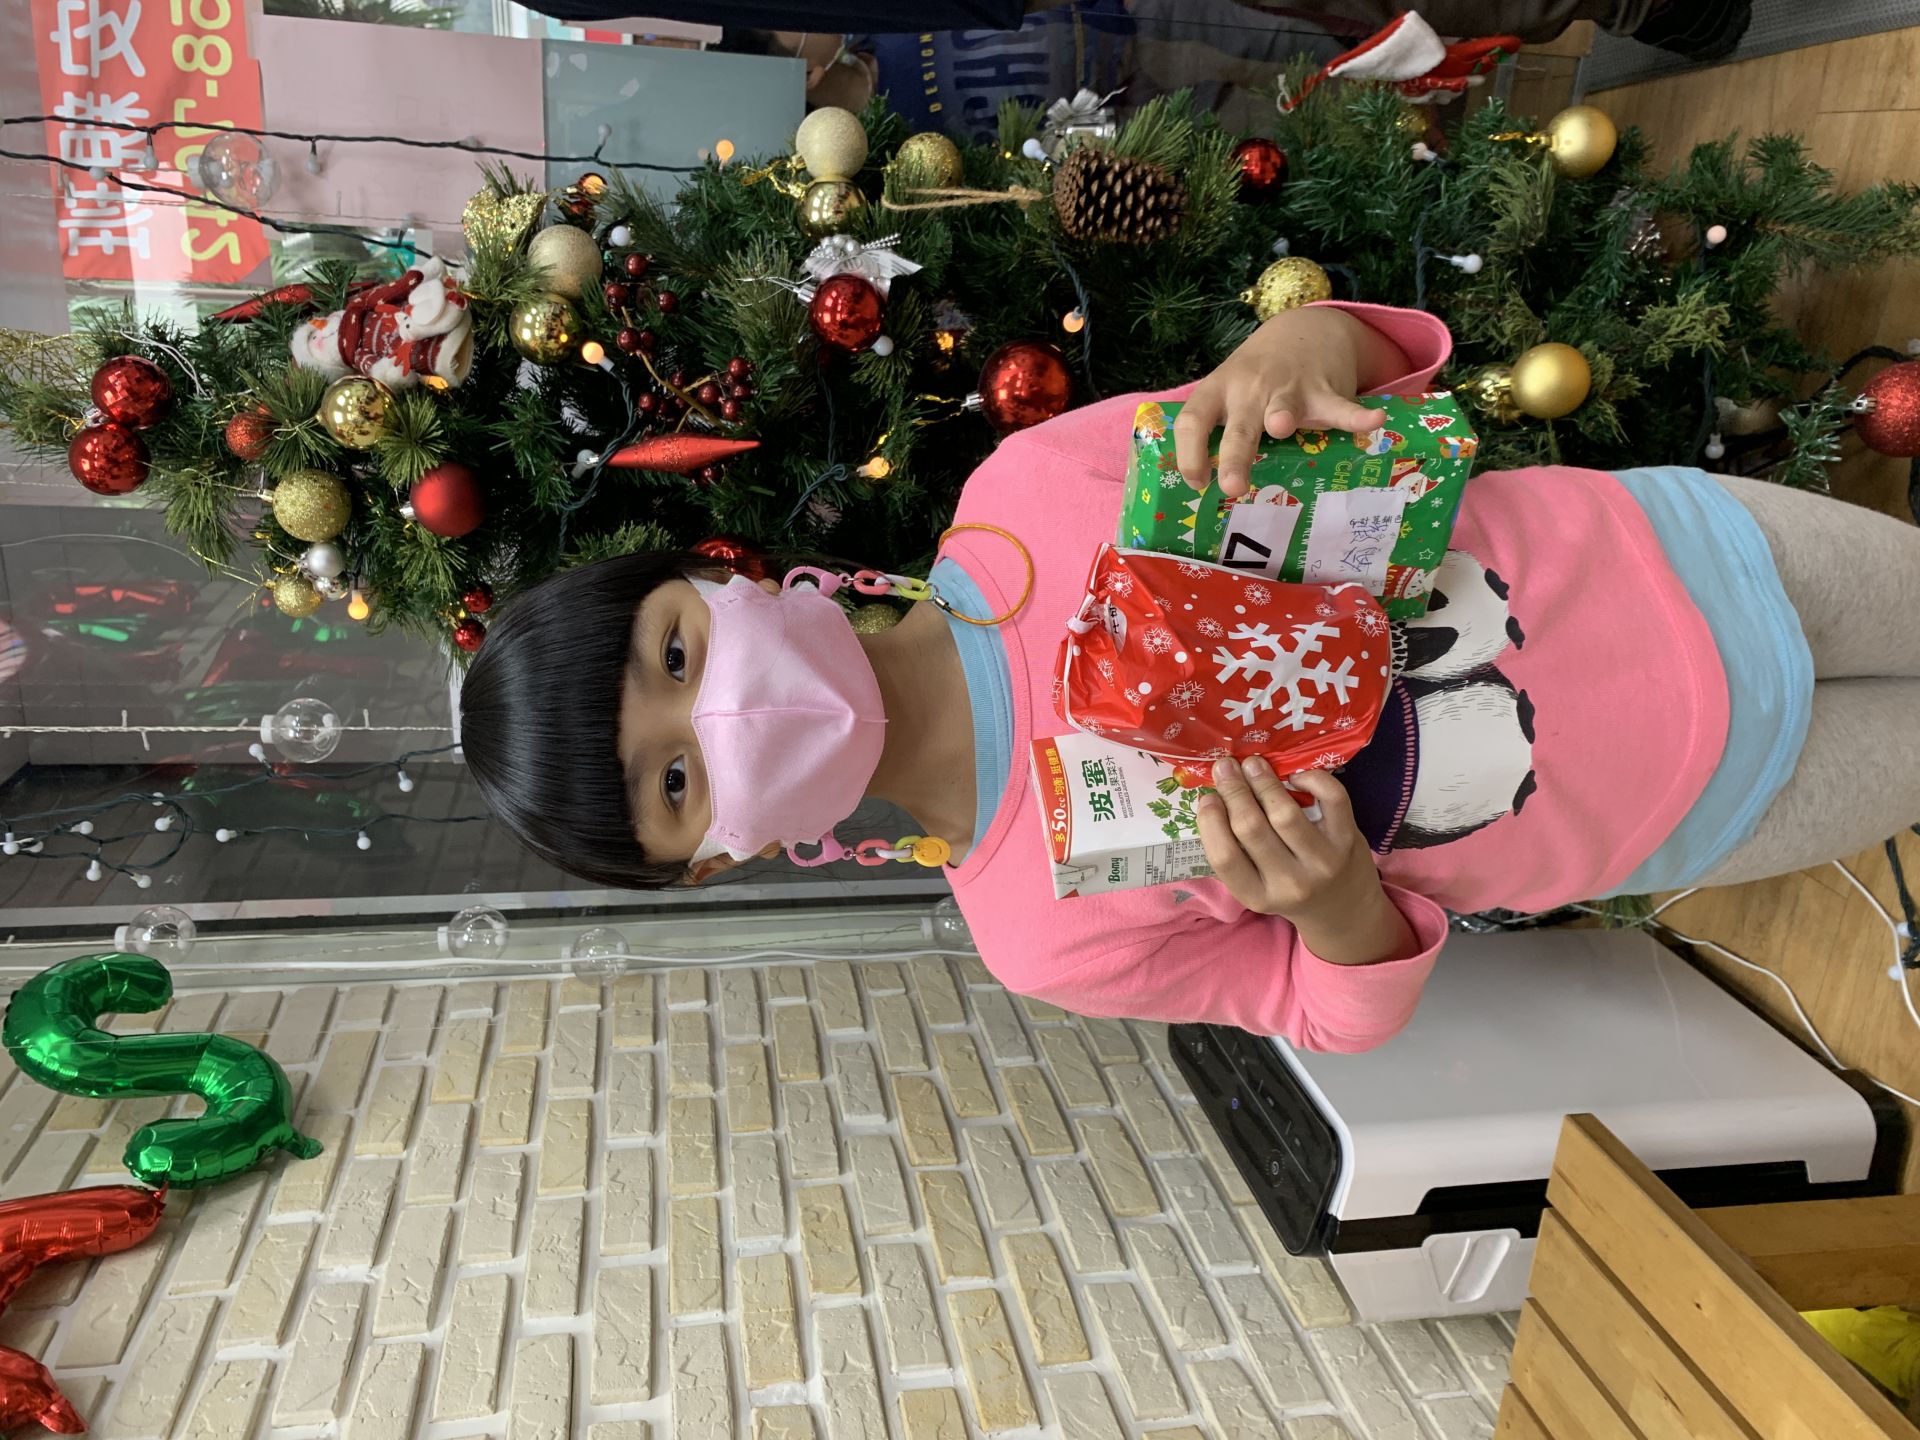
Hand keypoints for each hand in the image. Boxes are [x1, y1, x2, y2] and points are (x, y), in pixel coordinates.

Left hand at [1173, 305, 1402, 498]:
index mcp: (1218, 391)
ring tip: (1280, 427)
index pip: (1192, 420)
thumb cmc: (1254, 378)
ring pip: (1282, 407)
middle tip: (1231, 486)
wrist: (1302, 330)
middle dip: (1235, 454)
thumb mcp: (1225, 392)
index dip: (1189, 452)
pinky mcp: (1323, 390)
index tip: (1196, 482)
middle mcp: (1249, 388)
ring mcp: (1287, 388)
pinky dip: (1357, 416)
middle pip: (1238, 424)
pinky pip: (1340, 407)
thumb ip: (1214, 430)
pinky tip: (1374, 421)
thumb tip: (1196, 486)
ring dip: (1281, 416)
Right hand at [1196, 759, 1417, 965]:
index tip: (1207, 796)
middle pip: (1251, 827)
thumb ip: (1238, 851)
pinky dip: (1313, 779)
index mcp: (1257, 896)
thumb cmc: (1291, 891)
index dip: (1210, 821)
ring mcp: (1322, 861)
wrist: (1345, 909)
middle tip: (1225, 766)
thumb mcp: (1258, 887)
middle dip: (1234, 790)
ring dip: (1264, 782)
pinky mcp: (1347, 841)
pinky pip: (1332, 799)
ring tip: (1253, 764)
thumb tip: (1215, 796)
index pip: (1224, 857)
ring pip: (1285, 813)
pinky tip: (1297, 776)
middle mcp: (1290, 883)